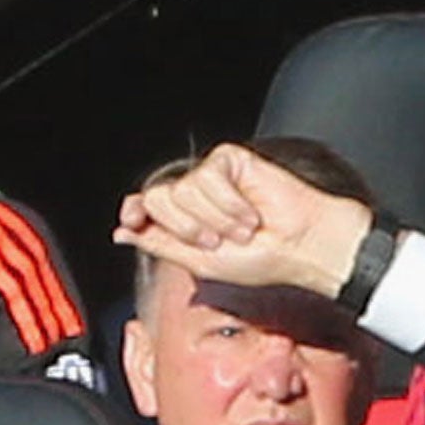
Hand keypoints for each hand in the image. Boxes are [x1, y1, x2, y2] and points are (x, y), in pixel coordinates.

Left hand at [114, 143, 372, 298]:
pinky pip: (208, 176)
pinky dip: (230, 202)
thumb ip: (160, 243)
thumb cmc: (264, 261)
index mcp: (186, 223)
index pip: (147, 207)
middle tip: (218, 242)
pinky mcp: (230, 161)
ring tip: (244, 230)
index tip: (130, 218)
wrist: (302, 250)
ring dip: (216, 218)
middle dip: (186, 227)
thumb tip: (123, 231)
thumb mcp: (201, 263)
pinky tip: (252, 214)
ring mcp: (212, 178)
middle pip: (158, 198)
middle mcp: (195, 198)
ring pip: (183, 190)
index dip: (135, 210)